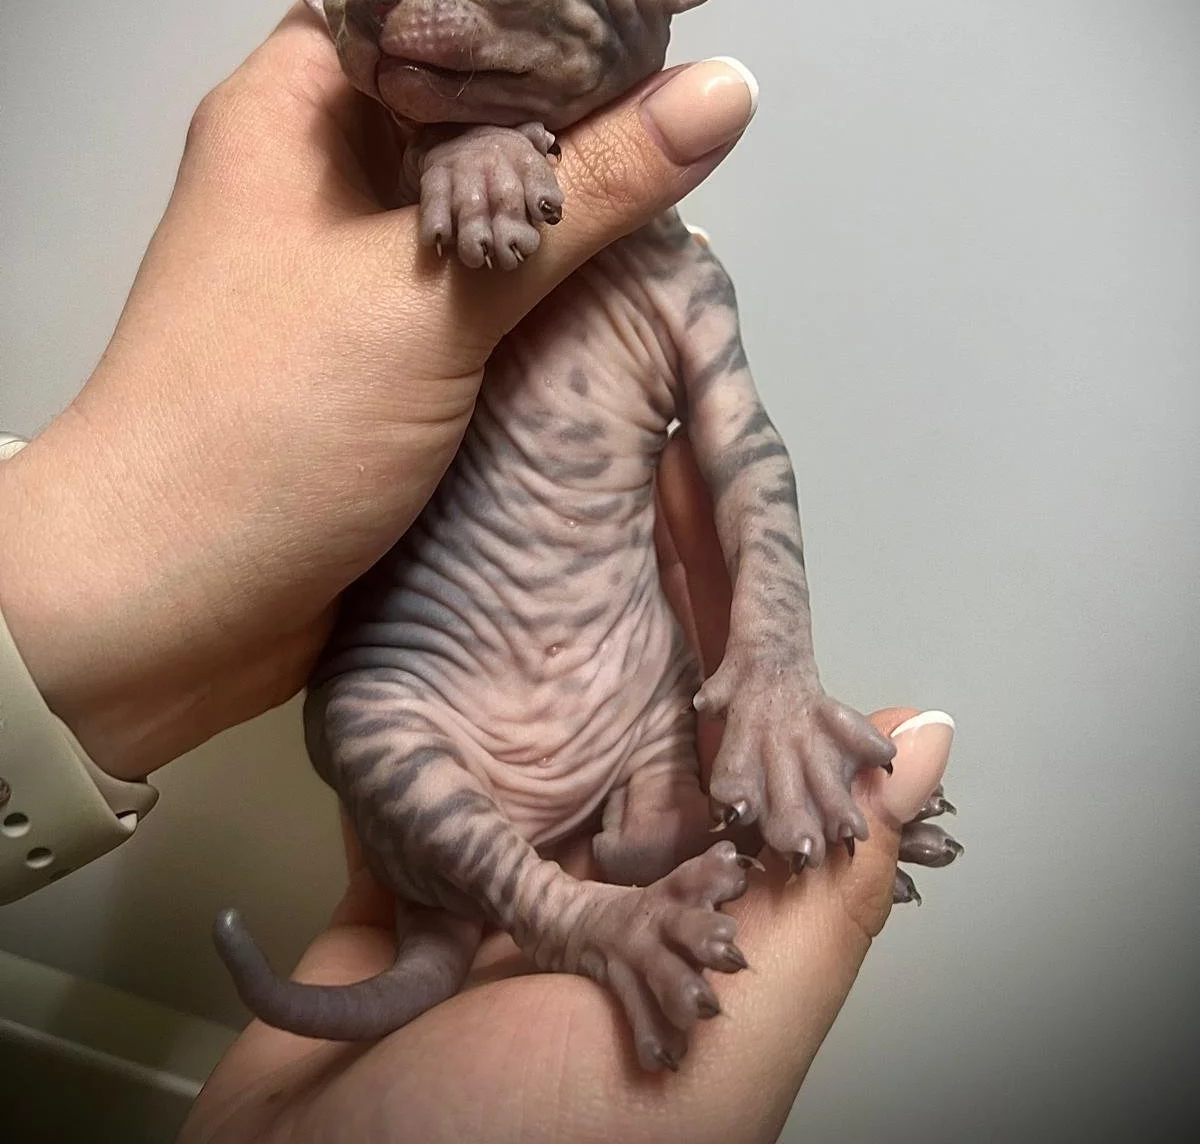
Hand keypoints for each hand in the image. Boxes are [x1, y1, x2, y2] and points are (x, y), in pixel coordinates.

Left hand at [0, 12, 756, 777]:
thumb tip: (729, 88)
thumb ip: (589, 191)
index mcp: (293, 106)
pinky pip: (476, 276)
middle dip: (571, 100)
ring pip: (478, 192)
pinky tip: (637, 264)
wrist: (164, 609)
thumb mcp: (437, 292)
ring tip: (693, 163)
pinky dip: (544, 274)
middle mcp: (318, 165)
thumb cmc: (271, 419)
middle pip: (462, 96)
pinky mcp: (378, 340)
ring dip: (566, 196)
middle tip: (696, 84)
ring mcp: (347, 257)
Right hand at [178, 435, 957, 1143]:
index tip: (717, 506)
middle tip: (611, 483)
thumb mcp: (730, 1051)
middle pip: (611, 737)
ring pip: (506, 754)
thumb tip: (930, 746)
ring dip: (509, 658)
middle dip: (619, 620)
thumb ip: (824, 900)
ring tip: (522, 529)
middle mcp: (594, 906)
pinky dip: (405, 741)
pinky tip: (413, 638)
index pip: (720, 760)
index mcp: (683, 926)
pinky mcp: (385, 911)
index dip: (726, 640)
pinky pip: (403, 809)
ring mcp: (484, 906)